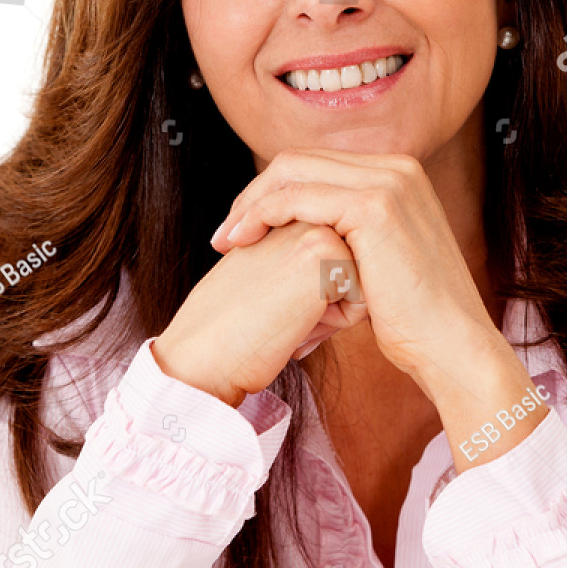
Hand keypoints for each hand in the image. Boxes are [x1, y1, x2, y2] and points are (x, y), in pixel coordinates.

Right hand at [152, 221, 366, 406]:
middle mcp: (300, 214)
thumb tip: (355, 278)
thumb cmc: (235, 329)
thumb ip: (306, 267)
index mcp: (287, 218)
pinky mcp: (324, 250)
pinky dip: (335, 323)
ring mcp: (312, 226)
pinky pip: (363, 298)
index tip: (270, 308)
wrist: (203, 353)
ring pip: (363, 282)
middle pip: (355, 272)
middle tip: (277, 314)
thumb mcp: (273, 284)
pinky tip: (295, 323)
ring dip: (331, 313)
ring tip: (284, 317)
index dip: (314, 301)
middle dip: (327, 304)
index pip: (339, 268)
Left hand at [208, 149, 499, 396]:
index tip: (242, 229)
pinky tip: (242, 243)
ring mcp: (389, 182)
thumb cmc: (413, 320)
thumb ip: (347, 237)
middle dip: (253, 194)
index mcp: (398, 175)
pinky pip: (297, 197)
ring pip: (292, 173)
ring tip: (225, 241)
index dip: (271, 192)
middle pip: (299, 160)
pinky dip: (262, 215)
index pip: (315, 165)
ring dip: (250, 205)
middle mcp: (397, 168)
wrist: (450, 346)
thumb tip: (304, 237)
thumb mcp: (376, 264)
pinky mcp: (376, 205)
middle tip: (224, 234)